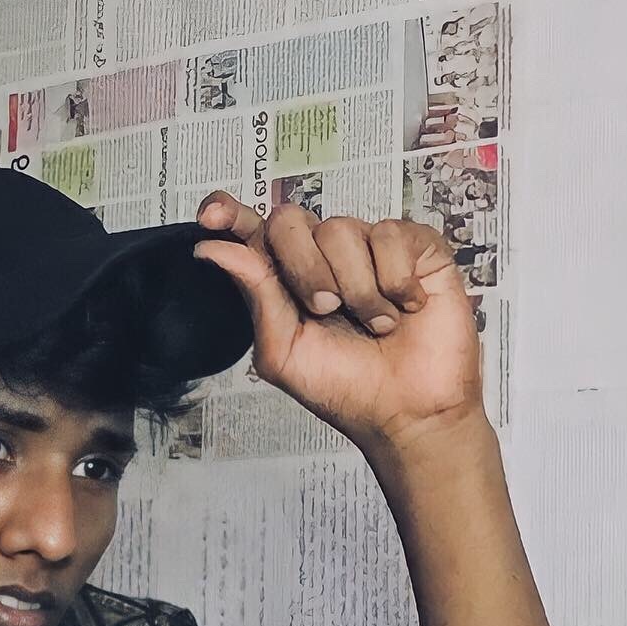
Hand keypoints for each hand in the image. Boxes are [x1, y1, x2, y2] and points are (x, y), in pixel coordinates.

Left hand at [193, 191, 487, 455]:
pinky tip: (407, 306)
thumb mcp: (283, 352)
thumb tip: (212, 248)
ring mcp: (368, 246)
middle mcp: (322, 255)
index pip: (251, 230)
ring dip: (356, 289)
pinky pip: (390, 234)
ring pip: (340, 230)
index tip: (211, 216)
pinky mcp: (415, 245)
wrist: (408, 412)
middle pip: (289, 221)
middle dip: (303, 269)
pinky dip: (395, 279)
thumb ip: (256, 296)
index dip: (228, 213)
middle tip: (326, 309)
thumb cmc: (345, 387)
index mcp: (284, 279)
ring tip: (377, 324)